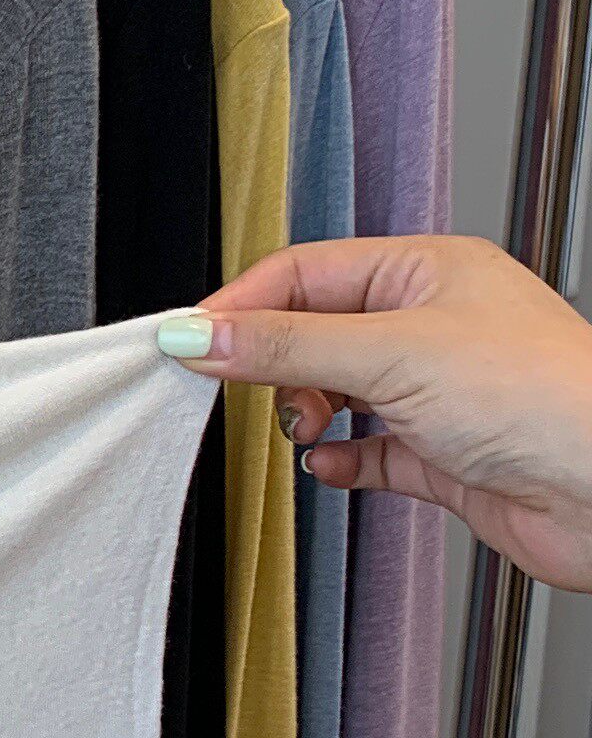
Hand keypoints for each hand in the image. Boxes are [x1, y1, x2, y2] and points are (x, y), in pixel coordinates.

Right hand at [160, 232, 591, 593]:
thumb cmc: (547, 398)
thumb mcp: (391, 353)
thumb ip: (285, 346)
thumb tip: (200, 335)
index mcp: (427, 272)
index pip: (305, 273)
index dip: (242, 306)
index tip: (191, 342)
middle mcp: (433, 325)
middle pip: (313, 333)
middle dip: (273, 366)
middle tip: (243, 391)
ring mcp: (438, 391)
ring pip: (336, 393)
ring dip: (305, 416)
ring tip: (305, 430)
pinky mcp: (444, 453)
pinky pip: (367, 451)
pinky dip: (340, 460)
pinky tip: (334, 465)